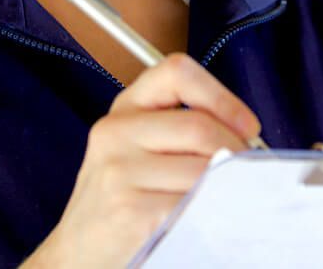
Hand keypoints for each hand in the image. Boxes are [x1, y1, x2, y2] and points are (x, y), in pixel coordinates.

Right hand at [21, 53, 261, 268]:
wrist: (77, 254)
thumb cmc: (119, 203)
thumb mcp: (136, 151)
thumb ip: (180, 131)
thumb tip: (245, 136)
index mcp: (123, 110)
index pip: (176, 72)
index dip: (221, 96)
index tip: (245, 125)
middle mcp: (116, 133)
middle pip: (200, 127)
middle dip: (236, 153)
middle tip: (242, 174)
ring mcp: (120, 172)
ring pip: (204, 171)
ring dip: (224, 189)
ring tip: (216, 200)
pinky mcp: (132, 211)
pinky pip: (196, 206)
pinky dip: (212, 214)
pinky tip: (200, 220)